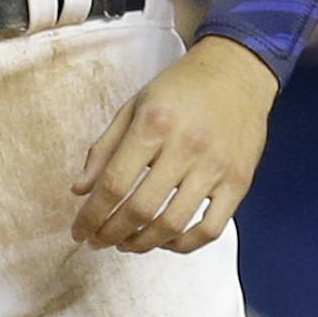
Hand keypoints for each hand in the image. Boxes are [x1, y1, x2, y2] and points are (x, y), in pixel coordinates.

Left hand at [69, 36, 276, 253]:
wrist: (236, 72)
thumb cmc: (179, 87)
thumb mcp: (133, 105)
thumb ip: (105, 148)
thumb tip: (80, 190)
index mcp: (152, 124)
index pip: (114, 183)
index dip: (92, 214)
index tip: (78, 230)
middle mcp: (185, 148)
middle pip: (141, 208)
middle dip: (112, 232)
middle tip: (98, 241)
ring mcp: (215, 168)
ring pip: (174, 224)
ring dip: (144, 243)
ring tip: (125, 244)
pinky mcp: (239, 182)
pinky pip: (212, 228)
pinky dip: (185, 244)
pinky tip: (166, 242)